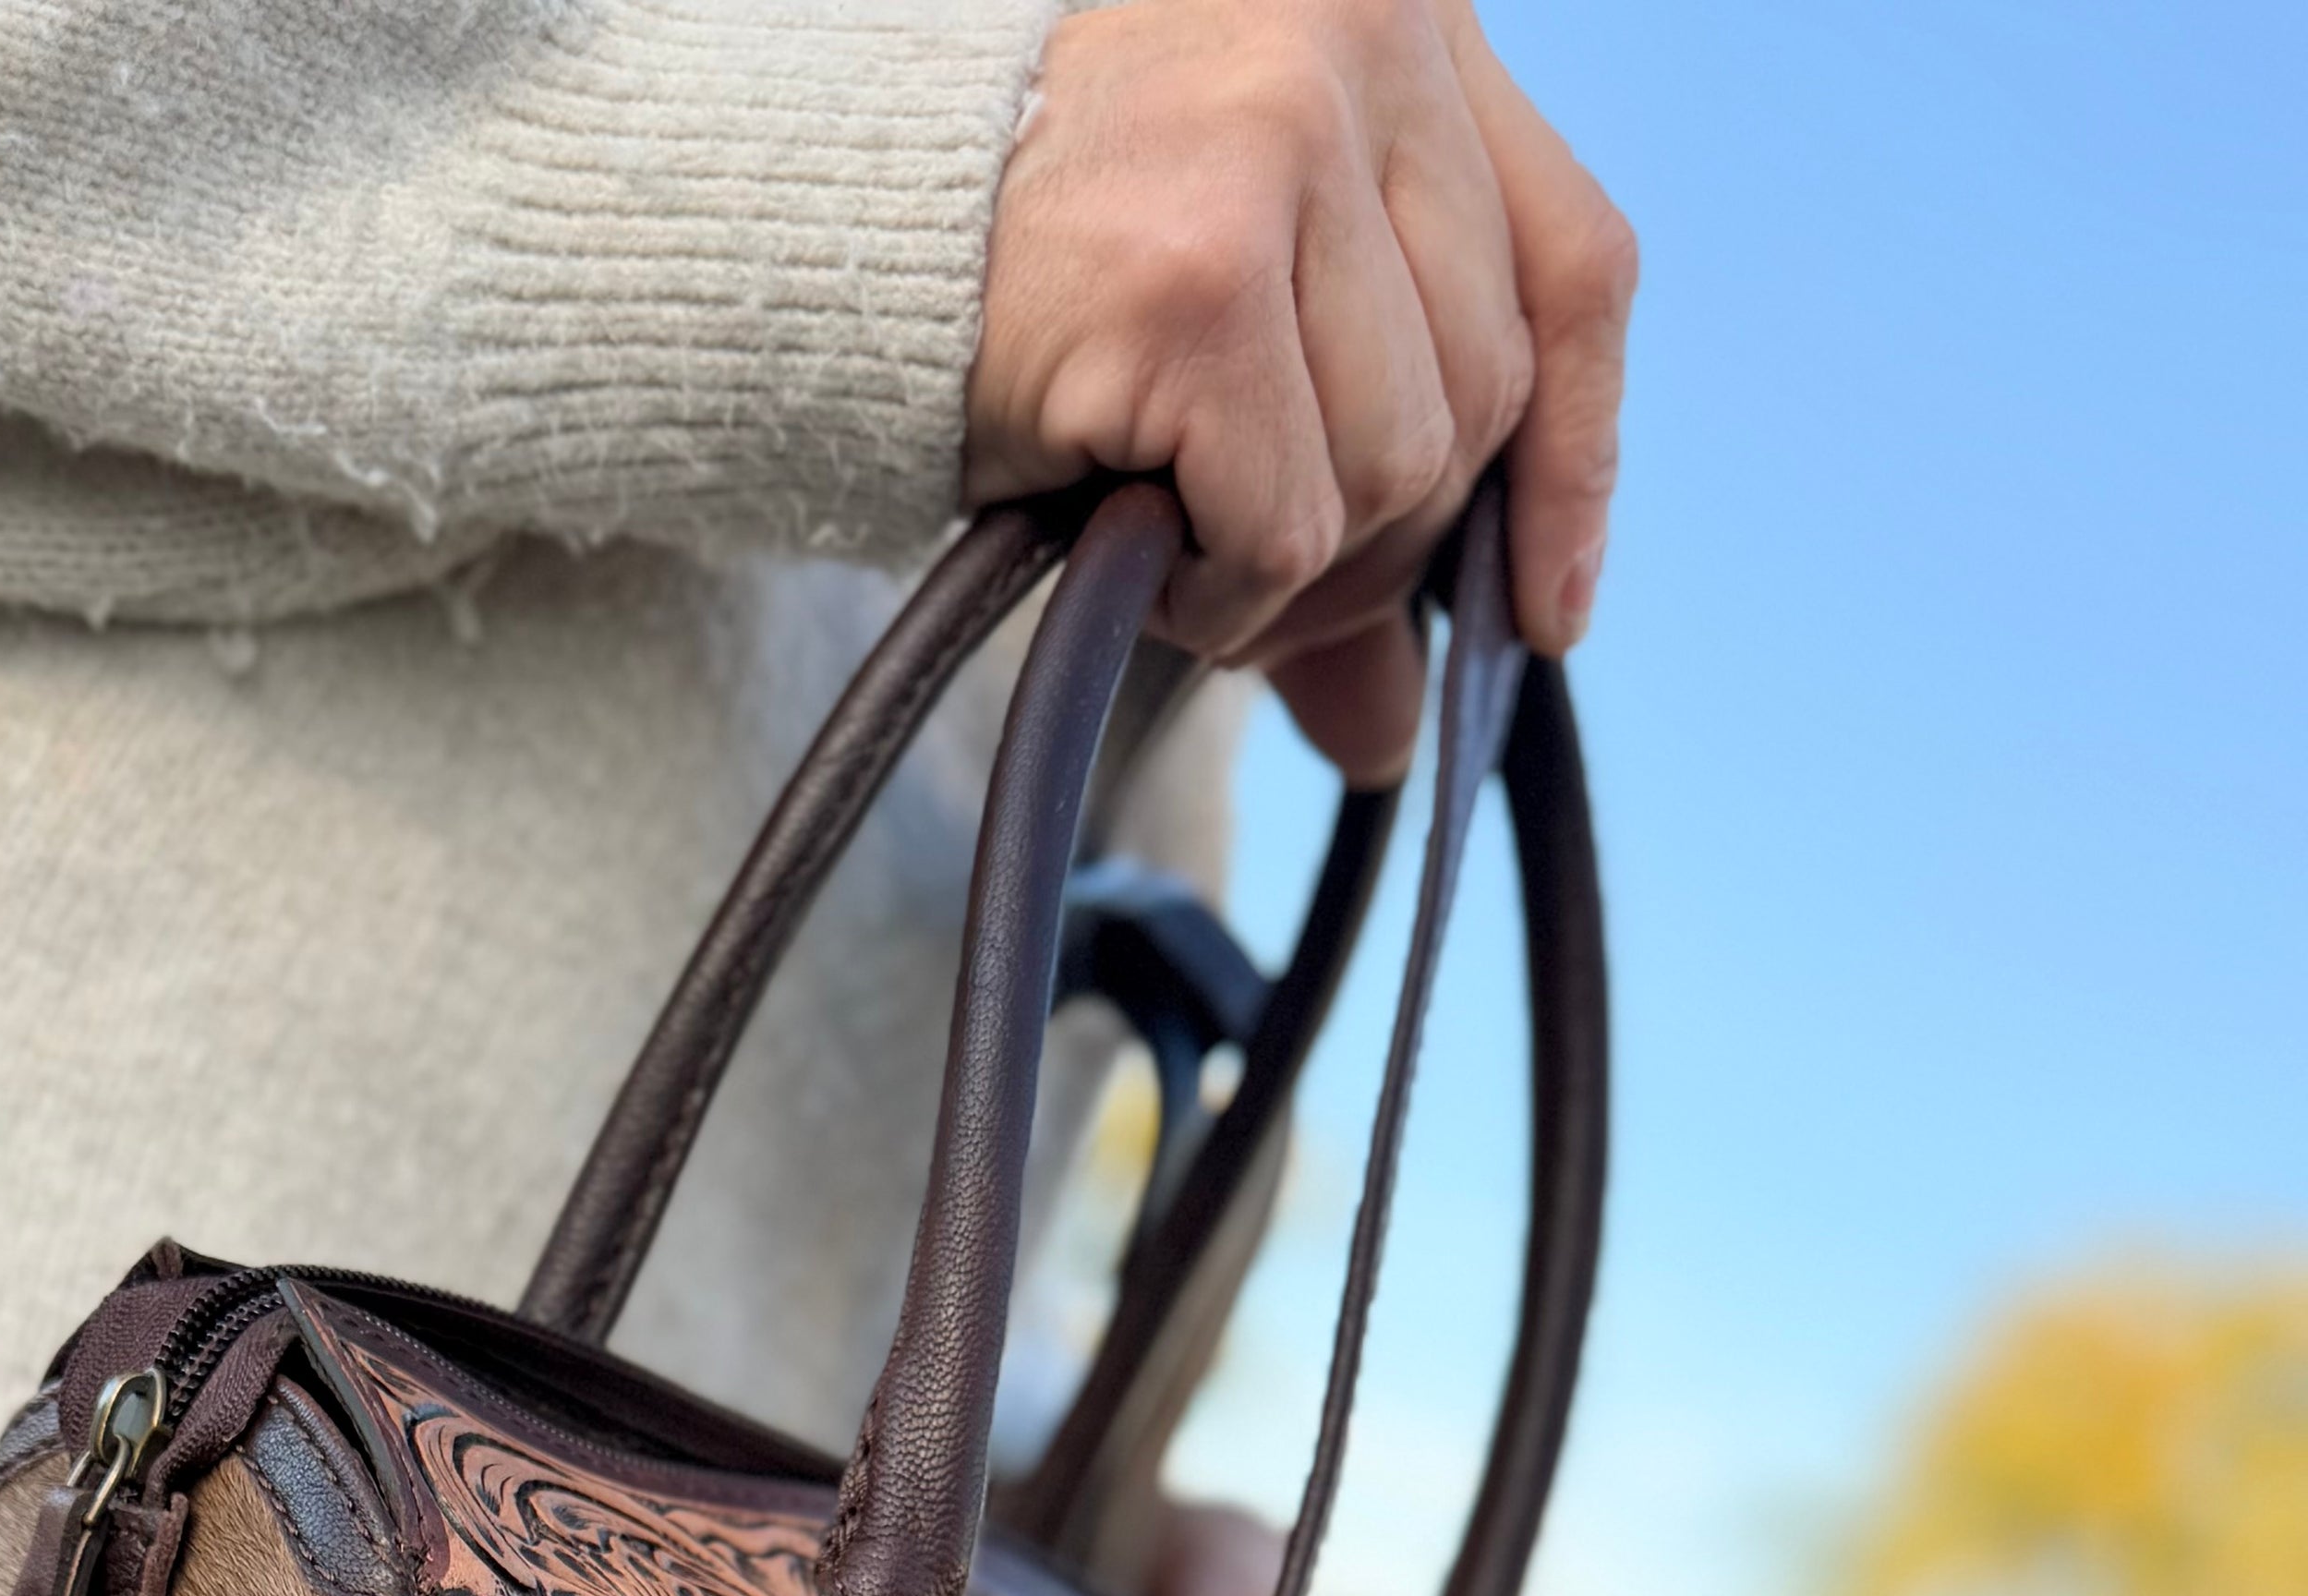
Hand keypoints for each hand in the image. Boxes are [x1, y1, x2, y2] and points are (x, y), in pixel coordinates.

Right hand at [967, 0, 1634, 776]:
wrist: (809, 242)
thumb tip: (1397, 733)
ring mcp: (1281, 142)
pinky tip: (1130, 549)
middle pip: (1483, 399)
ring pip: (1400, 468)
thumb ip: (1345, 490)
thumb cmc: (1025, 278)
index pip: (1573, 262)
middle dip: (1378, 549)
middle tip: (1250, 589)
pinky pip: (1289, 520)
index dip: (1577, 458)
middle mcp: (1359, 44)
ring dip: (1287, 569)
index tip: (1547, 608)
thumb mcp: (1232, 342)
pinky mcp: (1199, 273)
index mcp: (1398, 17)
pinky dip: (1220, 588)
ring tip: (1163, 537)